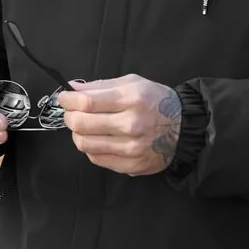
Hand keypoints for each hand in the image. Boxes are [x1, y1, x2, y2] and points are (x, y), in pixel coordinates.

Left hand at [57, 74, 181, 175]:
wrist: (184, 129)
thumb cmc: (157, 101)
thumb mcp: (133, 83)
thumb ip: (101, 86)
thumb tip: (72, 89)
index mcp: (132, 100)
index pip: (87, 103)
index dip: (68, 100)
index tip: (64, 98)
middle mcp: (131, 125)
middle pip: (81, 124)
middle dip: (69, 116)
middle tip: (72, 112)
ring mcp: (131, 148)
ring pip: (85, 144)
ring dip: (77, 133)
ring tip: (84, 126)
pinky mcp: (130, 165)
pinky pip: (96, 158)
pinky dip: (91, 147)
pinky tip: (98, 139)